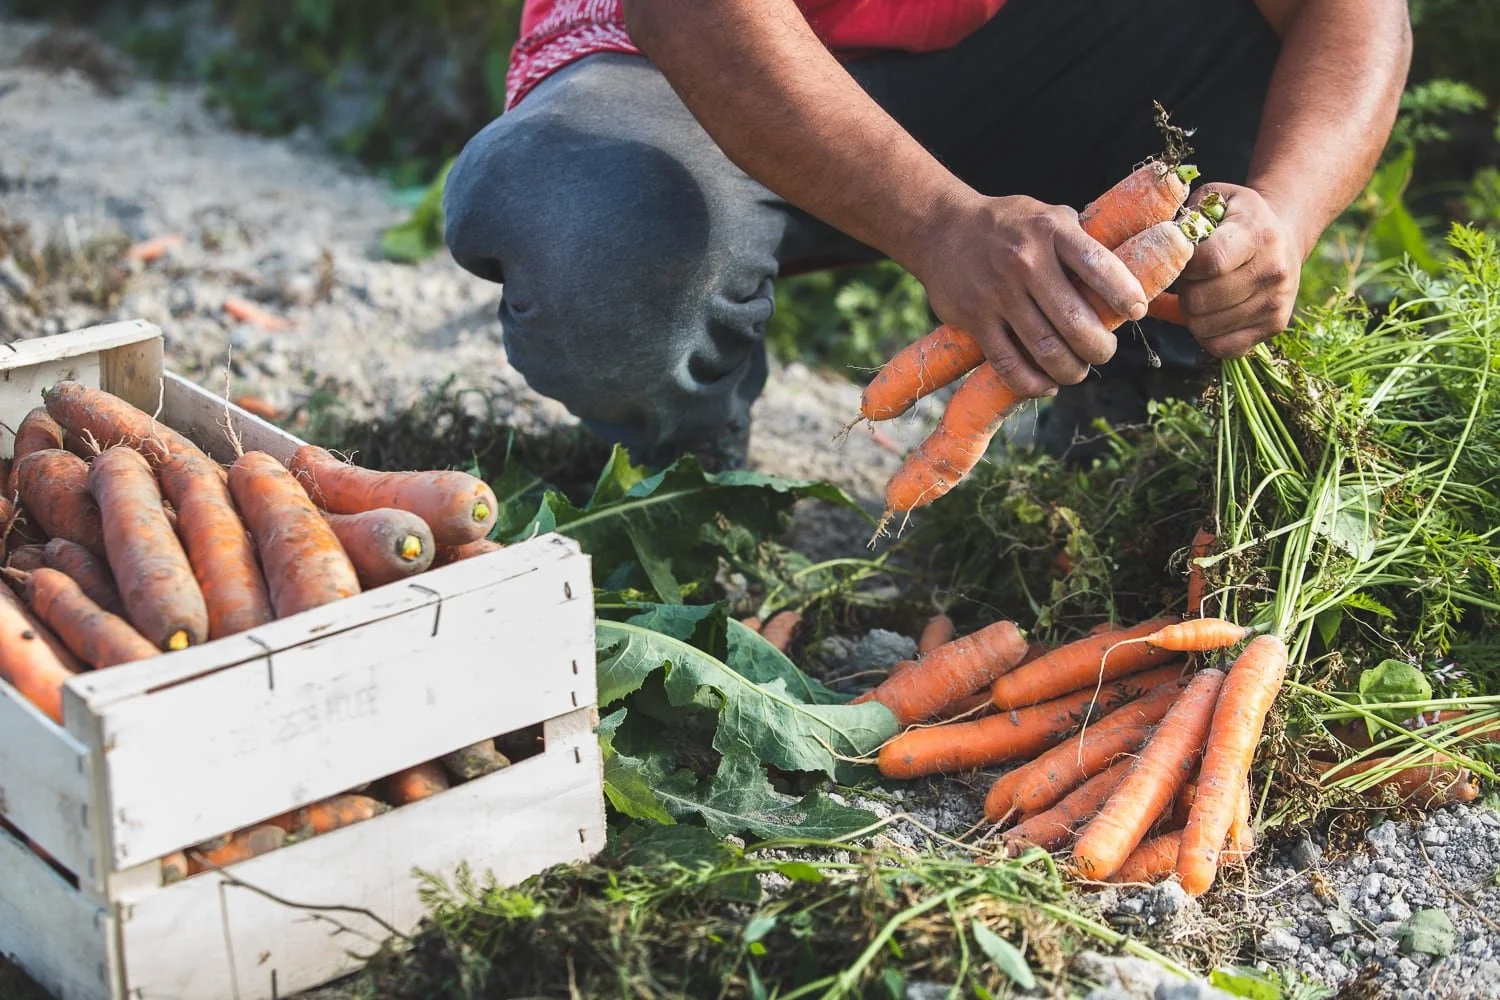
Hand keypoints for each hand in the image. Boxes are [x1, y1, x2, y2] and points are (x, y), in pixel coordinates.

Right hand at [907, 192, 1148, 398]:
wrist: (941, 228)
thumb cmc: (1007, 224)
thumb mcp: (1046, 214)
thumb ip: (1079, 239)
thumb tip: (1123, 273)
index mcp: (1051, 230)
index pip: (1099, 267)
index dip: (1125, 295)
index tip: (1137, 312)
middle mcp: (1025, 261)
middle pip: (1075, 321)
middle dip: (1099, 348)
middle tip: (1103, 352)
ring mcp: (997, 293)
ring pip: (1045, 349)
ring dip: (1070, 371)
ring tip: (1076, 371)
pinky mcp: (974, 318)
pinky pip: (1008, 364)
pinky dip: (1033, 384)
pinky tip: (1046, 384)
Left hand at [1175, 183, 1304, 357]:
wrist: (1285, 238)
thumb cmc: (1238, 219)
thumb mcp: (1217, 200)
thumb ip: (1188, 215)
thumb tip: (1162, 241)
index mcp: (1257, 234)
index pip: (1209, 261)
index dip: (1184, 265)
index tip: (1185, 260)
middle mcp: (1273, 270)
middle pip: (1201, 300)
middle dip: (1185, 290)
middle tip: (1192, 279)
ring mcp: (1276, 302)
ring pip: (1205, 327)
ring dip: (1192, 313)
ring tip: (1203, 292)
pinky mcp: (1275, 326)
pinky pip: (1220, 347)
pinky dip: (1206, 334)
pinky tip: (1213, 313)